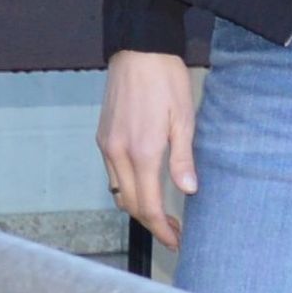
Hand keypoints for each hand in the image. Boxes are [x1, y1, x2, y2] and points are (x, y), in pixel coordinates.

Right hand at [99, 51, 200, 250]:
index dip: (162, 229)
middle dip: (151, 224)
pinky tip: (145, 186)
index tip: (177, 241)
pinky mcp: (102, 137)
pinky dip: (127, 188)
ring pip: (118, 192)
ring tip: (162, 215)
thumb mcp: (185, 119)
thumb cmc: (167, 81)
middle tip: (174, 233)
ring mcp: (107, 146)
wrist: (138, 51)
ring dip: (138, 208)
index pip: (149, 206)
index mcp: (143, 152)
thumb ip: (183, 158)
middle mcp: (119, 154)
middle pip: (130, 205)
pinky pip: (112, 174)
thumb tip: (188, 190)